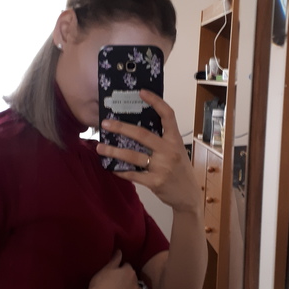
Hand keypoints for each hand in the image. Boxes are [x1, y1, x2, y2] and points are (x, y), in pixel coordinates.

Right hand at [85, 250, 146, 288]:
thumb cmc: (99, 286)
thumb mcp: (105, 269)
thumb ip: (114, 260)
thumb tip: (120, 251)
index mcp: (129, 272)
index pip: (127, 267)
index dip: (120, 269)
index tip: (114, 273)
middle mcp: (136, 284)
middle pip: (134, 280)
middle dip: (128, 280)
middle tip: (117, 285)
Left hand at [96, 90, 200, 213]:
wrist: (188, 196)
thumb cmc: (180, 170)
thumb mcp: (177, 151)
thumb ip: (162, 140)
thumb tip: (136, 128)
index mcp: (175, 140)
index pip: (167, 115)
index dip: (155, 102)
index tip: (141, 92)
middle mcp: (169, 151)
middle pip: (142, 134)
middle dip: (121, 127)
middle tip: (105, 123)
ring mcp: (162, 167)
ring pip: (133, 155)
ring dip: (114, 151)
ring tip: (100, 147)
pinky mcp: (155, 182)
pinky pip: (132, 174)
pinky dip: (120, 171)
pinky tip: (110, 167)